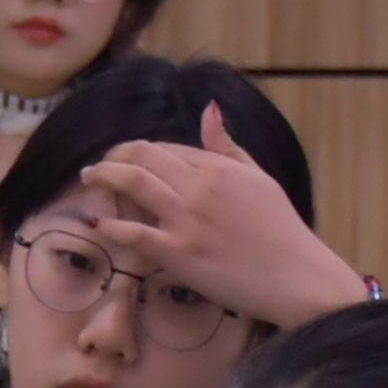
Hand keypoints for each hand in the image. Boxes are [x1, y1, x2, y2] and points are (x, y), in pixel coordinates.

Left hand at [80, 106, 370, 326]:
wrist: (298, 278)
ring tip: (88, 179)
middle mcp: (199, 188)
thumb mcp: (259, 179)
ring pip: (131, 183)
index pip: (164, 148)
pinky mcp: (179, 254)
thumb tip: (208, 109)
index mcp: (218, 168)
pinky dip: (111, 225)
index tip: (127, 160)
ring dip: (102, 177)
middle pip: (140, 156)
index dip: (140, 152)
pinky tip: (98, 222)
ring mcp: (187, 220)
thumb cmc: (281, 230)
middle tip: (97, 166)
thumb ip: (228, 146)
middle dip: (112, 156)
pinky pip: (133, 232)